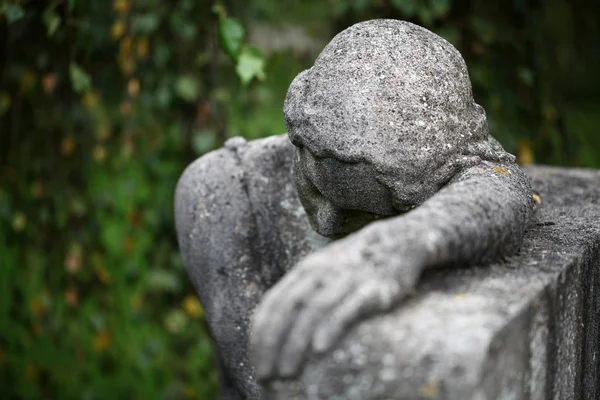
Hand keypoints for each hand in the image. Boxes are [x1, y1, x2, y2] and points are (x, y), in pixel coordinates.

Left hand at [250, 239, 421, 380]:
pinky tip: (320, 348)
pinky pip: (348, 307)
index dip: (261, 334)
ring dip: (297, 341)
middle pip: (289, 308)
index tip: (257, 362)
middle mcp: (321, 272)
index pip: (274, 303)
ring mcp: (347, 278)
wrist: (397, 242)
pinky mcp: (373, 288)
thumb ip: (303, 295)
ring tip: (288, 371)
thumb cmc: (355, 266)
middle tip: (267, 374)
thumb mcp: (324, 272)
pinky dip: (331, 326)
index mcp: (305, 271)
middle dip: (274, 342)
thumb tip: (280, 334)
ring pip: (314, 309)